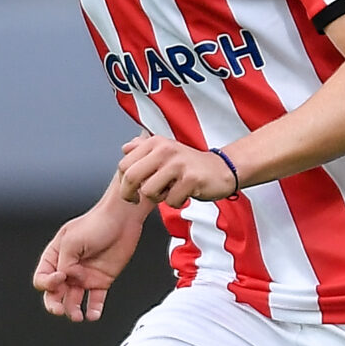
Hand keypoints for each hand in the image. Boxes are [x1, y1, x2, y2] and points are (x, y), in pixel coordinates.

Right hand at [32, 199, 145, 322]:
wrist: (122, 220)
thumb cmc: (96, 224)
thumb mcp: (72, 241)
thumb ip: (66, 264)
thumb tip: (67, 280)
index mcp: (55, 257)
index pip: (43, 278)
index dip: (48, 282)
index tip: (61, 276)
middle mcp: (68, 269)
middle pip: (54, 294)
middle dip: (54, 304)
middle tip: (59, 310)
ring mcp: (84, 276)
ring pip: (73, 300)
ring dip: (72, 311)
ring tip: (77, 317)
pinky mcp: (101, 281)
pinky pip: (95, 300)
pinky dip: (93, 310)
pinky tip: (92, 315)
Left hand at [116, 135, 237, 207]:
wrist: (221, 169)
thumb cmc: (189, 165)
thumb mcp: (165, 151)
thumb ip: (143, 148)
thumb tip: (125, 148)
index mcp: (154, 143)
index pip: (123, 165)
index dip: (123, 183)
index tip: (131, 191)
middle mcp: (164, 149)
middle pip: (131, 177)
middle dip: (131, 194)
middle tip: (138, 200)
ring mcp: (178, 164)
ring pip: (149, 191)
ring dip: (158, 198)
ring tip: (169, 191)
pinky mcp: (191, 179)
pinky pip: (171, 201)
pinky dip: (176, 203)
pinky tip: (184, 194)